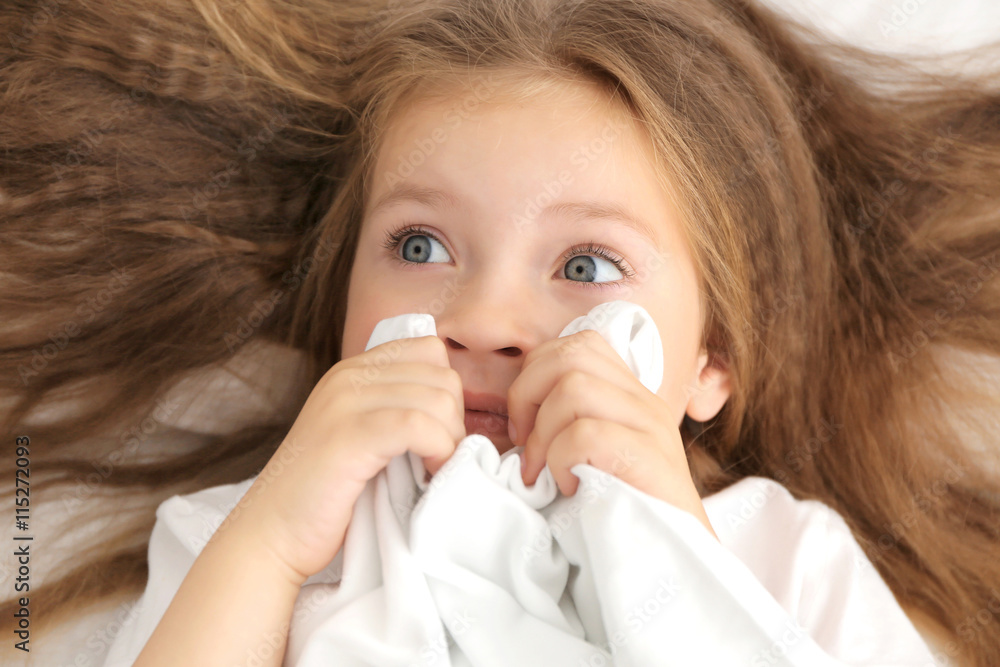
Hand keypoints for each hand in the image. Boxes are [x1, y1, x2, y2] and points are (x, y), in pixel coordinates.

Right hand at [241, 335, 466, 580]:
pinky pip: (417, 424)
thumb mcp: (362, 437)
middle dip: (454, 421)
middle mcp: (347, 376)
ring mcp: (345, 402)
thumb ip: (393, 411)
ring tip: (433, 470)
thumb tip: (453, 412)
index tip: (439, 434)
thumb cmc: (325, 497)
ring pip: (436, 398)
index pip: (429, 350)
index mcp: (352, 371)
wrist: (271, 535)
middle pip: (441, 375)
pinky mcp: (348, 436)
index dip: (447, 393)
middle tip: (438, 459)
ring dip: (449, 440)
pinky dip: (438, 451)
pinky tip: (428, 475)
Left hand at [508, 329, 717, 538]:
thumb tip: (512, 419)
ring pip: (574, 389)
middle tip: (525, 447)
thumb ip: (566, 425)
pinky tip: (569, 487)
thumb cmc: (620, 512)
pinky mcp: (650, 458)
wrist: (675, 562)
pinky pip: (586, 434)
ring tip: (546, 473)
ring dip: (543, 435)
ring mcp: (651, 427)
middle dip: (527, 397)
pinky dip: (562, 461)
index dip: (536, 375)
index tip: (524, 426)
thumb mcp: (591, 457)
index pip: (577, 346)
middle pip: (570, 356)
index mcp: (628, 394)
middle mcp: (643, 401)